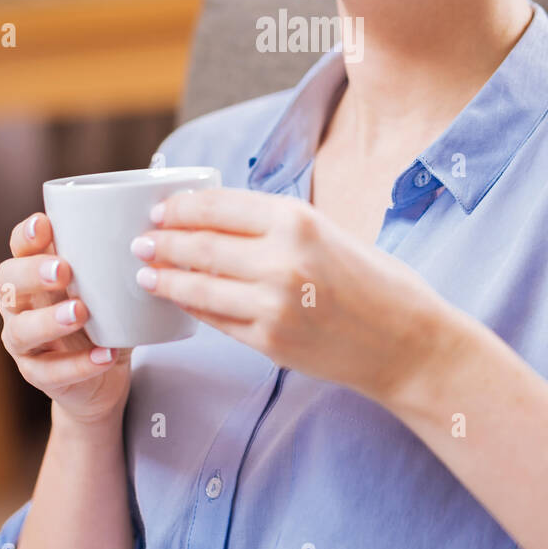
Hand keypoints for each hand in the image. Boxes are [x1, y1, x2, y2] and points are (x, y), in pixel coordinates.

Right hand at [0, 213, 131, 428]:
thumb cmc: (103, 312)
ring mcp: (23, 341)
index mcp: (34, 271)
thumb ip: (119, 261)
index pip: (19, 246)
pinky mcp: (36, 374)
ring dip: (49, 320)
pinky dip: (77, 365)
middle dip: (31, 273)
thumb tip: (157, 235)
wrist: (104, 370)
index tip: (45, 224)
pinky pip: (48, 372)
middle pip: (7, 282)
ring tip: (80, 313)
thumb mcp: (110, 284)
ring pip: (20, 330)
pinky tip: (103, 356)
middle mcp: (19, 303)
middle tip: (63, 270)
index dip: (26, 235)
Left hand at [130, 188, 461, 405]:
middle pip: (200, 245)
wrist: (408, 342)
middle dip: (162, 242)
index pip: (217, 206)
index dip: (180, 207)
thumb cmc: (373, 281)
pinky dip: (193, 308)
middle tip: (140, 240)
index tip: (159, 208)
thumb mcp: (328, 232)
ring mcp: (272, 305)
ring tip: (145, 272)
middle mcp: (281, 259)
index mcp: (297, 220)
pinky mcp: (270, 342)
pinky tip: (180, 300)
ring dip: (166, 278)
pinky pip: (216, 321)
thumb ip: (276, 224)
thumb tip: (216, 218)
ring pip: (198, 286)